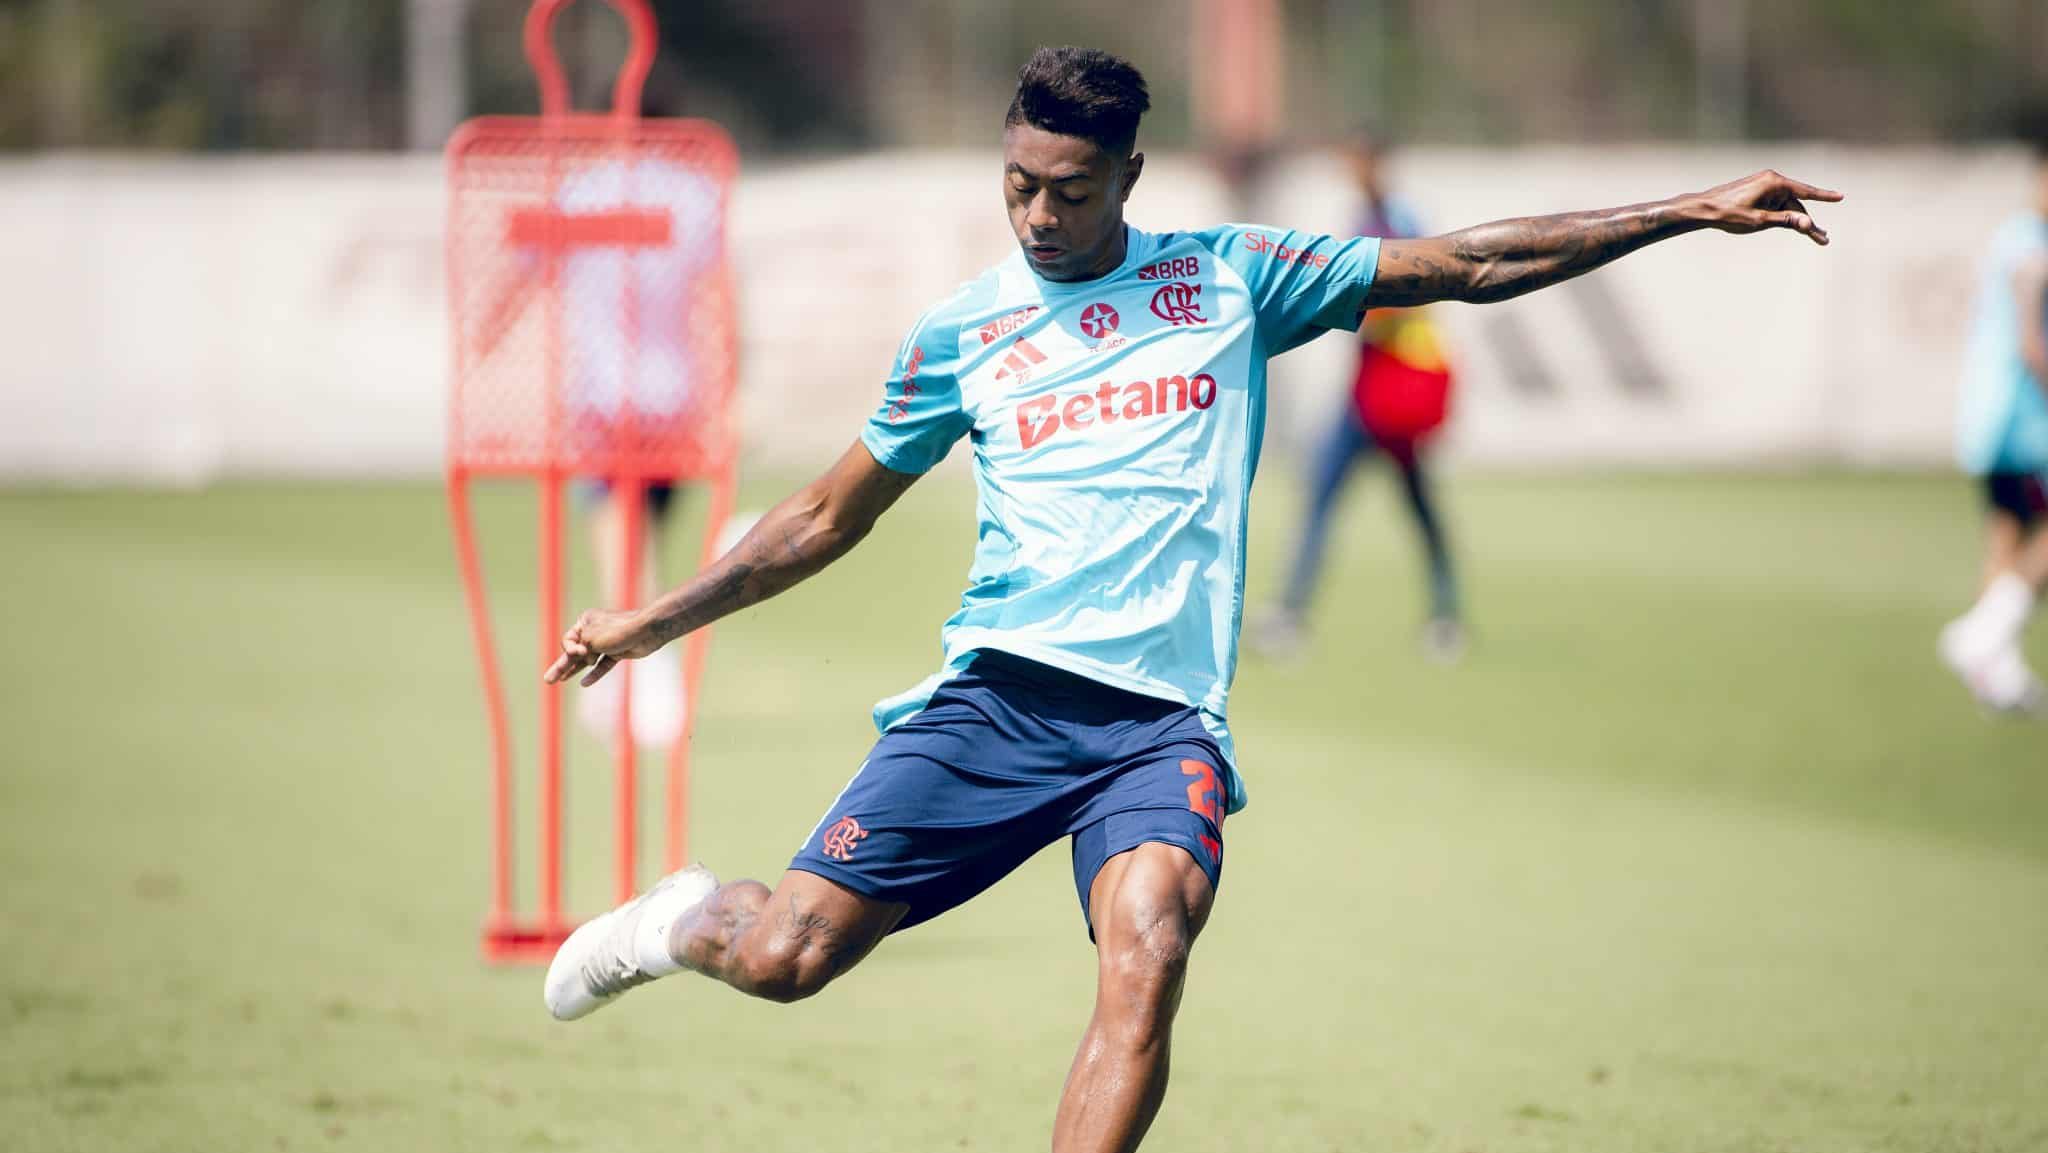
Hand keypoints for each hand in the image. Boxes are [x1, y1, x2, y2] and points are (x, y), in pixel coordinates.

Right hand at [542, 608, 662, 686]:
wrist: (646, 631)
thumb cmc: (615, 631)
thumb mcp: (590, 638)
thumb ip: (579, 650)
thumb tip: (580, 658)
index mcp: (585, 620)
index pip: (568, 639)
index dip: (570, 649)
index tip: (581, 652)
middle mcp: (595, 630)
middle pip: (575, 651)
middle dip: (561, 665)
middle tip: (547, 680)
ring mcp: (607, 642)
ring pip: (588, 659)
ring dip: (575, 669)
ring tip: (560, 680)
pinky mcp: (619, 652)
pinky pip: (604, 665)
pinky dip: (595, 673)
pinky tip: (584, 683)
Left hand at [1691, 170, 1842, 245]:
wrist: (1703, 209)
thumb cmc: (1728, 214)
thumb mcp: (1759, 221)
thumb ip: (1785, 221)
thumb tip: (1808, 222)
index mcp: (1774, 183)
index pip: (1806, 191)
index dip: (1824, 197)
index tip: (1841, 197)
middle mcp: (1772, 180)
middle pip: (1797, 204)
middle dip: (1808, 222)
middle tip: (1823, 239)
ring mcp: (1764, 185)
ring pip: (1787, 205)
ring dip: (1797, 221)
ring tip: (1812, 237)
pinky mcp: (1757, 192)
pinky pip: (1776, 204)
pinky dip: (1784, 215)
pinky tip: (1792, 226)